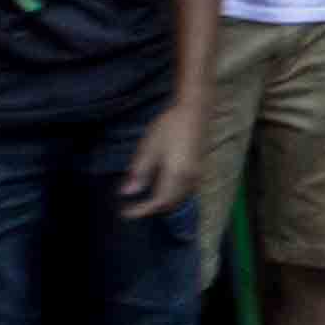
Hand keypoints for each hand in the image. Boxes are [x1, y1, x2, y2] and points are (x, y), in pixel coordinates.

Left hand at [120, 99, 205, 215]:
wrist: (195, 111)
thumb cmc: (170, 127)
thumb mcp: (149, 148)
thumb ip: (140, 172)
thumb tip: (128, 193)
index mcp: (176, 176)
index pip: (158, 201)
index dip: (141, 210)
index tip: (125, 213)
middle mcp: (189, 180)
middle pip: (171, 203)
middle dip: (152, 208)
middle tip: (133, 207)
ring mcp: (197, 174)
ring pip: (179, 198)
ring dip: (163, 202)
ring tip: (145, 199)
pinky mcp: (199, 169)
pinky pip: (185, 191)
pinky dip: (172, 195)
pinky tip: (161, 187)